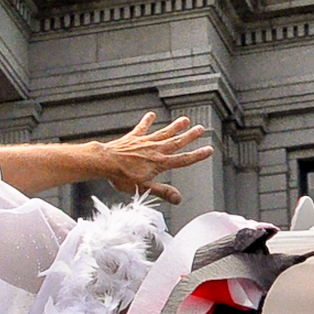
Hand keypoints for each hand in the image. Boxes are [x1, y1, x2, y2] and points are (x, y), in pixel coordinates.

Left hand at [97, 113, 212, 205]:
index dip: (197, 155)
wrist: (104, 162)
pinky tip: (152, 114)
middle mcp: (154, 150)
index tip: (208, 149)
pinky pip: (142, 128)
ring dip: (175, 127)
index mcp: (159, 163)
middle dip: (190, 136)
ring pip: (163, 133)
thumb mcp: (144, 187)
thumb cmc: (122, 176)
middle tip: (201, 128)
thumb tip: (178, 199)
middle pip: (176, 142)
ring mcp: (144, 142)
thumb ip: (162, 192)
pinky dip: (147, 121)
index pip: (183, 159)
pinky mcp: (133, 138)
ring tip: (185, 120)